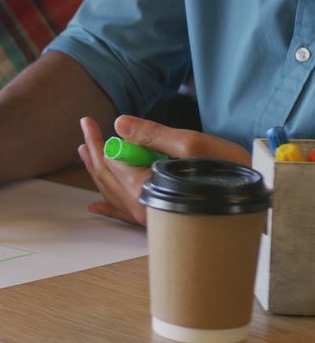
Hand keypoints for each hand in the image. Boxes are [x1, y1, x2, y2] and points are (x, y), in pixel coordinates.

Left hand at [77, 115, 250, 225]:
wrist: (257, 205)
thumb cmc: (230, 173)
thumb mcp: (192, 145)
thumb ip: (152, 135)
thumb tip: (119, 124)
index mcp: (146, 189)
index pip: (112, 162)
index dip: (99, 140)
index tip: (89, 122)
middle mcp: (144, 209)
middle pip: (108, 178)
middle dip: (94, 152)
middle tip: (85, 128)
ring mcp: (151, 218)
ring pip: (114, 193)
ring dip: (98, 172)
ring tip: (85, 152)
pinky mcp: (161, 220)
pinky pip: (126, 214)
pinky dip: (109, 207)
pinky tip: (95, 207)